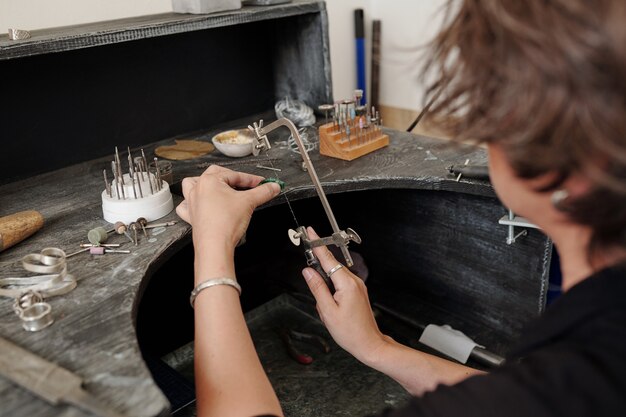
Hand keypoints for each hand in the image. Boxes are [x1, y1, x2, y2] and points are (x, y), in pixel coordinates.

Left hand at [176, 165, 280, 250]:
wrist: (215, 245)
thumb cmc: (225, 223)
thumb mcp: (249, 202)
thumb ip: (263, 192)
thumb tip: (273, 187)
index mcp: (209, 181)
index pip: (235, 175)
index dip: (251, 179)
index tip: (261, 183)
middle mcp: (198, 189)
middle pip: (215, 175)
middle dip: (232, 178)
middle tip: (246, 185)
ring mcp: (192, 203)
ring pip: (193, 185)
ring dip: (205, 183)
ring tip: (218, 187)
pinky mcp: (191, 216)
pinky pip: (186, 205)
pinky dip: (191, 202)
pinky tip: (201, 204)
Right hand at [301, 227, 388, 363]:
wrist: (369, 344)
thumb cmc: (350, 332)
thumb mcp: (327, 311)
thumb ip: (317, 288)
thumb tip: (308, 271)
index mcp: (347, 284)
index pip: (328, 259)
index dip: (318, 245)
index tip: (311, 233)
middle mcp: (354, 281)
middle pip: (331, 268)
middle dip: (319, 276)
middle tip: (316, 289)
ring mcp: (357, 286)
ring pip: (334, 278)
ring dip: (325, 291)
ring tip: (328, 312)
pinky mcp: (357, 292)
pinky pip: (340, 285)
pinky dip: (332, 294)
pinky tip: (332, 310)